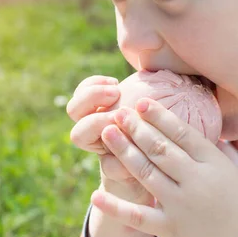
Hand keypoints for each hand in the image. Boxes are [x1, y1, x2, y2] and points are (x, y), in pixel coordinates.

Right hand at [67, 75, 153, 204]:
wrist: (164, 171)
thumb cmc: (158, 132)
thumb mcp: (154, 111)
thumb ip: (148, 93)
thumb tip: (151, 64)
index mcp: (102, 111)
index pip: (81, 92)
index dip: (92, 86)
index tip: (115, 83)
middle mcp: (95, 129)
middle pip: (73, 109)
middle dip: (91, 98)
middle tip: (115, 94)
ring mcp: (102, 149)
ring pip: (79, 135)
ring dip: (98, 123)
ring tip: (120, 120)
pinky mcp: (114, 172)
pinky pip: (109, 166)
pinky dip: (122, 162)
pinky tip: (136, 158)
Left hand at [91, 98, 237, 236]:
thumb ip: (224, 149)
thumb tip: (207, 127)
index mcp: (214, 164)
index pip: (182, 132)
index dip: (159, 116)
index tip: (141, 102)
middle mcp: (195, 181)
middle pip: (159, 148)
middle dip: (136, 127)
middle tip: (118, 112)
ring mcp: (180, 205)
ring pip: (145, 172)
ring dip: (123, 150)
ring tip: (107, 133)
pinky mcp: (170, 229)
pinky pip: (137, 216)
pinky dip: (114, 206)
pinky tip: (96, 194)